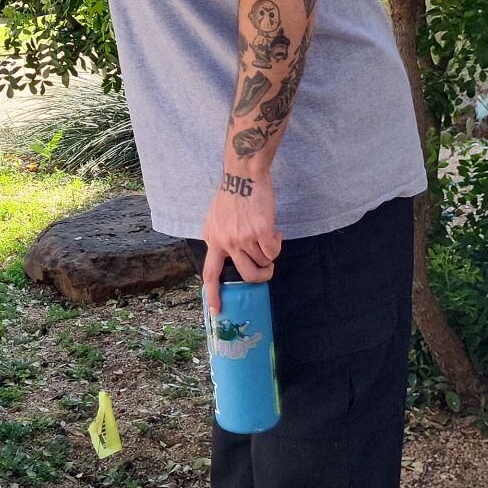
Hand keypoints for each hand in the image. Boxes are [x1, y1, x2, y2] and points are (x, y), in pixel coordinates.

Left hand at [201, 169, 281, 317]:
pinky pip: (273, 253)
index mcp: (212, 239)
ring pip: (263, 264)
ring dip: (270, 255)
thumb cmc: (233, 196)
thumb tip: (230, 257)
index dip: (213, 294)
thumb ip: (220, 238)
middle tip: (267, 267)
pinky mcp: (260, 233)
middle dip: (262, 277)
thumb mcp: (216, 218)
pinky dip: (277, 245)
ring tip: (268, 237)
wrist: (244, 176)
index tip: (215, 312)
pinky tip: (273, 230)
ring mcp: (242, 238)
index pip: (210, 273)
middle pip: (246, 276)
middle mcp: (225, 242)